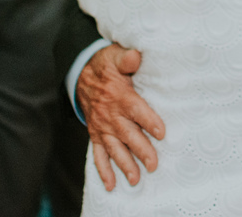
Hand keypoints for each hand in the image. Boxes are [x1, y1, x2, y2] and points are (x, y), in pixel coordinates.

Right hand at [78, 43, 164, 190]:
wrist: (80, 74)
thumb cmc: (105, 66)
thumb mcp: (115, 56)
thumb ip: (126, 58)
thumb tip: (135, 56)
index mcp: (119, 96)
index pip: (135, 109)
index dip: (148, 120)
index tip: (161, 132)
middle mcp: (110, 115)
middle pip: (127, 134)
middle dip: (141, 150)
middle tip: (154, 164)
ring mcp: (102, 127)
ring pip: (114, 148)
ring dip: (125, 164)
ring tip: (135, 179)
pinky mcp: (95, 134)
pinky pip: (98, 154)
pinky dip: (103, 170)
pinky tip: (110, 185)